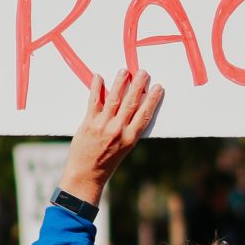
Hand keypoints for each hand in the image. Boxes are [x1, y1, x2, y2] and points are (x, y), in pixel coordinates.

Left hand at [60, 68, 162, 204]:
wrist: (87, 174)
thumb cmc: (107, 161)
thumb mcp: (125, 147)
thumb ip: (128, 129)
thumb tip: (133, 106)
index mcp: (130, 137)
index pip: (145, 114)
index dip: (152, 99)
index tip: (158, 87)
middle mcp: (118, 130)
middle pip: (131, 103)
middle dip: (138, 86)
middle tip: (143, 72)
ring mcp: (103, 126)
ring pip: (114, 99)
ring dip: (120, 83)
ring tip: (125, 71)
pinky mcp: (88, 123)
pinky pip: (93, 102)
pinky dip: (96, 88)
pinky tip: (99, 77)